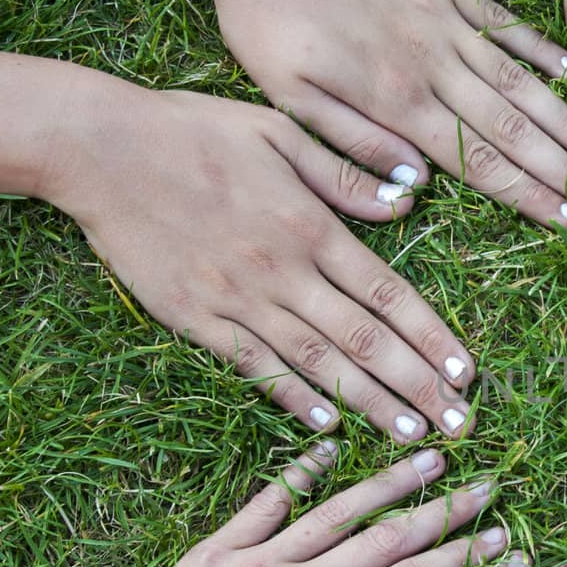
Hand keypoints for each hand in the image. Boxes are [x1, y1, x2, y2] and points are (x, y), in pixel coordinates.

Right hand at [49, 88, 473, 440]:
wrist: (100, 148)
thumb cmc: (194, 130)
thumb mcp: (281, 131)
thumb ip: (347, 171)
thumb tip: (410, 197)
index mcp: (313, 226)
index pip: (390, 294)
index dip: (432, 338)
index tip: (466, 373)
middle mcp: (284, 269)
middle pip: (365, 339)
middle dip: (417, 386)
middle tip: (457, 425)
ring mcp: (238, 297)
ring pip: (317, 361)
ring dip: (369, 402)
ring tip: (411, 436)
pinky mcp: (194, 316)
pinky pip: (252, 364)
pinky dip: (291, 395)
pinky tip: (325, 423)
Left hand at [97, 443, 504, 566]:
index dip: (458, 560)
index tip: (498, 542)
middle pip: (385, 538)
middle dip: (442, 512)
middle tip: (487, 490)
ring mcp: (262, 558)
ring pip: (339, 510)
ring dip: (390, 482)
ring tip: (430, 456)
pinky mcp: (224, 547)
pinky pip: (270, 501)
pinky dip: (303, 472)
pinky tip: (333, 449)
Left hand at [207, 0, 566, 227]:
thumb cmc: (265, 24)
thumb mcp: (288, 100)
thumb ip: (353, 146)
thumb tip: (414, 188)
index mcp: (395, 99)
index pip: (478, 162)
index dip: (529, 195)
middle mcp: (433, 63)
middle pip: (513, 129)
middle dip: (566, 171)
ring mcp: (445, 20)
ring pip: (518, 81)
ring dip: (565, 122)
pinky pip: (503, 23)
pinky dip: (540, 49)